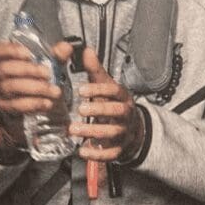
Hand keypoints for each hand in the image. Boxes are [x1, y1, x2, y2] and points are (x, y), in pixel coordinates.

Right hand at [0, 41, 72, 149]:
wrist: (29, 98)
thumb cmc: (34, 75)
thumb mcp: (46, 62)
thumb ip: (55, 54)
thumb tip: (65, 48)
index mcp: (4, 58)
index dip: (11, 50)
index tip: (28, 54)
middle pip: (6, 69)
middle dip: (29, 70)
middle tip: (47, 74)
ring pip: (12, 88)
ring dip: (36, 89)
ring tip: (54, 91)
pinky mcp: (5, 105)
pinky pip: (17, 105)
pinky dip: (34, 104)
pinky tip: (47, 102)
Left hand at [72, 48, 142, 162]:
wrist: (131, 128)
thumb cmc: (114, 104)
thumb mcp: (106, 85)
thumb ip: (95, 70)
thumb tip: (86, 51)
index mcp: (123, 97)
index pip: (115, 91)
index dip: (100, 90)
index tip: (82, 90)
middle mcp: (126, 114)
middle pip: (118, 111)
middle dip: (99, 110)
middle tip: (80, 109)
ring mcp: (124, 132)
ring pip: (113, 133)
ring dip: (93, 131)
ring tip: (73, 130)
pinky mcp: (119, 149)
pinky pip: (111, 154)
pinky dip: (97, 154)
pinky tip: (82, 150)